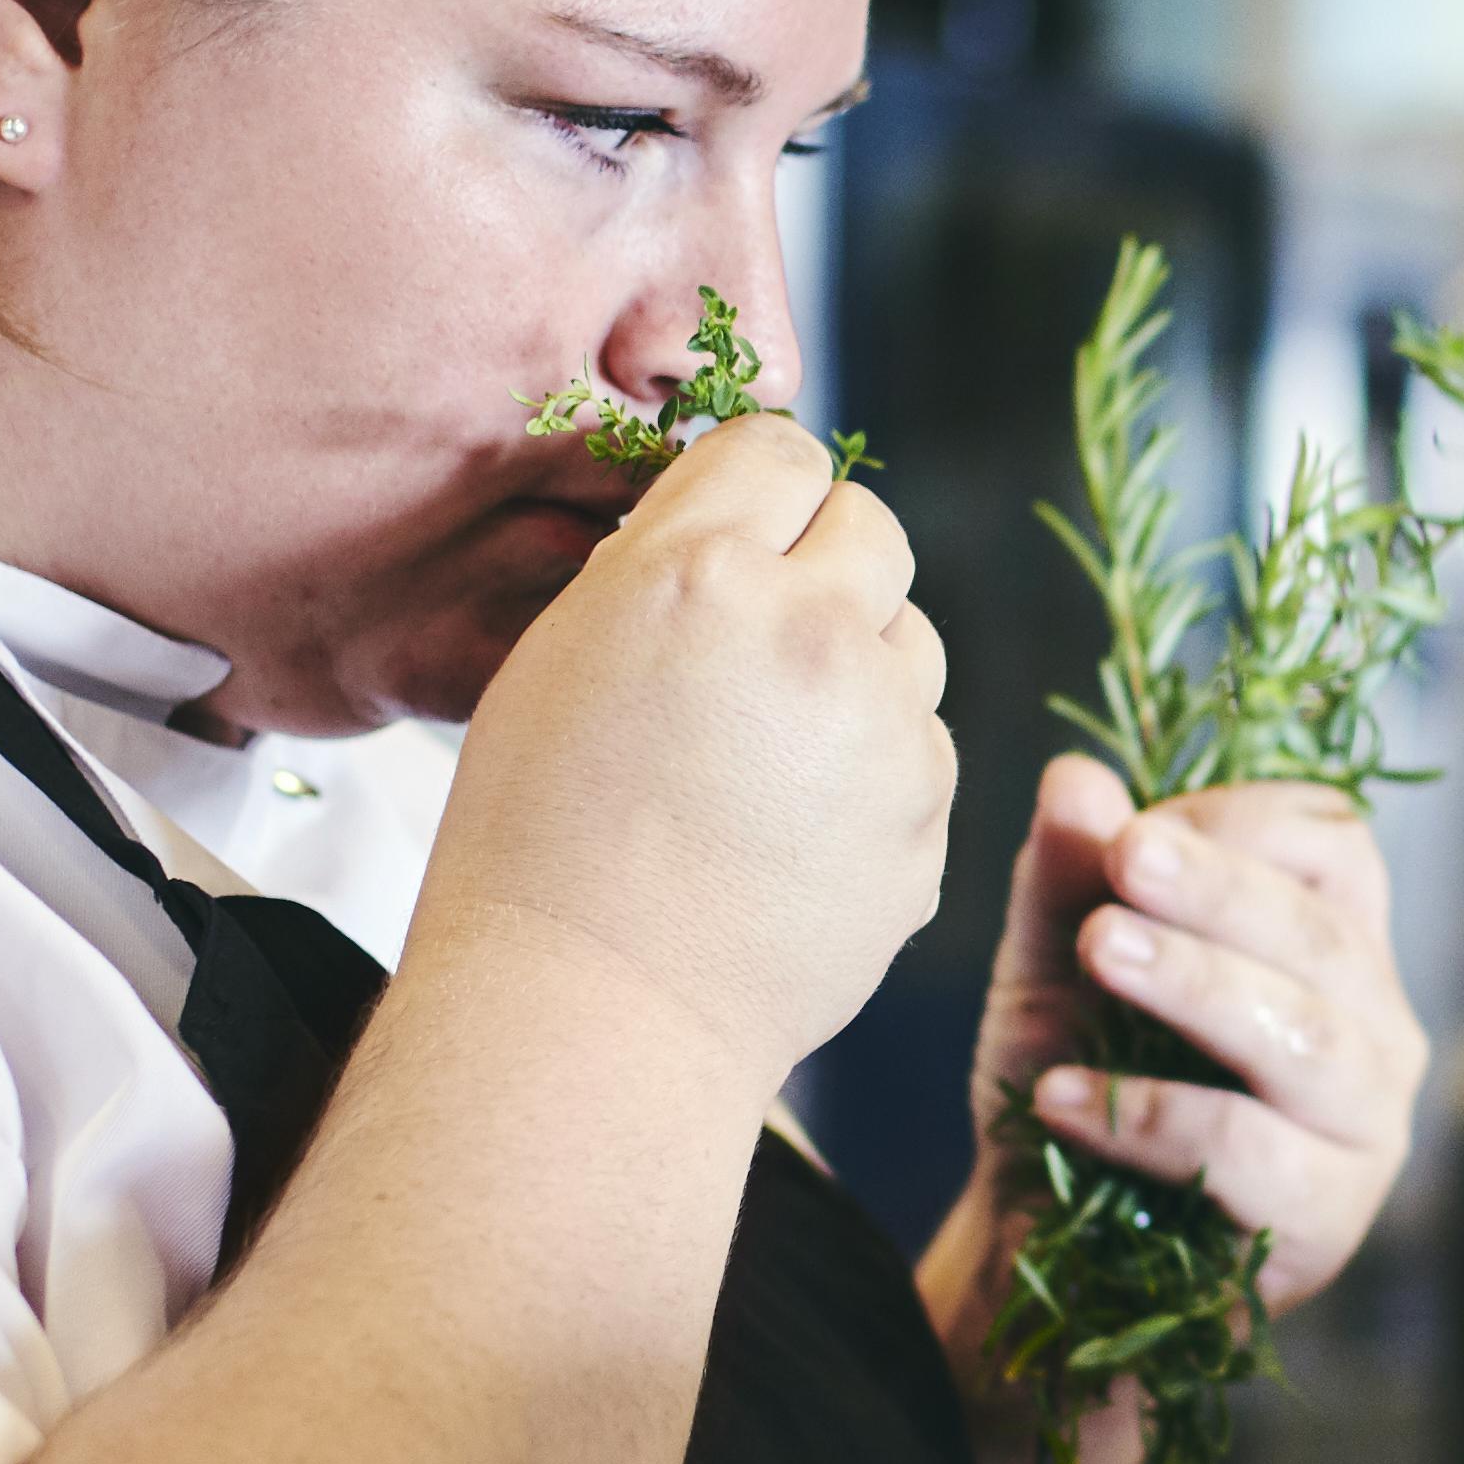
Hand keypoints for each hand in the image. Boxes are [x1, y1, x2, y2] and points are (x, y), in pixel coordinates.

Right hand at [406, 413, 947, 1094]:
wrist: (592, 1015)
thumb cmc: (537, 845)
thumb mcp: (560, 660)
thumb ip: (659, 574)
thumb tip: (735, 532)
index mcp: (694, 573)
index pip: (777, 448)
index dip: (756, 491)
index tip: (737, 535)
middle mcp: (807, 630)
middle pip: (871, 526)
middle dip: (822, 565)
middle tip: (759, 641)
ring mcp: (881, 726)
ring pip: (912, 636)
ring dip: (859, 666)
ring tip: (769, 751)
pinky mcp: (925, 812)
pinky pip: (920, 745)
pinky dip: (874, 770)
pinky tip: (794, 830)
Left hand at [968, 754, 1422, 1316]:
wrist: (1042, 1253)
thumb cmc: (1071, 1087)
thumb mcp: (1052, 969)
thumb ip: (1067, 877)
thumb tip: (1076, 777)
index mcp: (1332, 945)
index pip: (1336, 845)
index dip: (1237, 824)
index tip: (1129, 837)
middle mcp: (1375, 1028)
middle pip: (1325, 936)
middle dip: (1218, 890)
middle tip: (1121, 860)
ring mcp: (1367, 1129)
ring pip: (1307, 1039)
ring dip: (1198, 985)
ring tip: (1098, 951)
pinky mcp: (1328, 1221)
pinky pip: (1253, 1153)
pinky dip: (1150, 1115)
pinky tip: (1060, 1099)